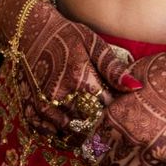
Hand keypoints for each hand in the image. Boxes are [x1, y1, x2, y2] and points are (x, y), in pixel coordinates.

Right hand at [0, 0, 135, 141]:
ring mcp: (42, 106)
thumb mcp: (92, 43)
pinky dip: (58, 133)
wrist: (31, 31)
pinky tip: (66, 122)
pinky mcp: (30, 110)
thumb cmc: (66, 35)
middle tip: (102, 113)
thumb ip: (113, 67)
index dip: (114, 108)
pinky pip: (47, 134)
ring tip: (85, 118)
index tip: (117, 103)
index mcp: (79, 78)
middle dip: (98, 122)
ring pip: (68, 133)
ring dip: (79, 130)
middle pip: (88, 124)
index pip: (106, 108)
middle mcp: (59, 96)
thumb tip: (136, 87)